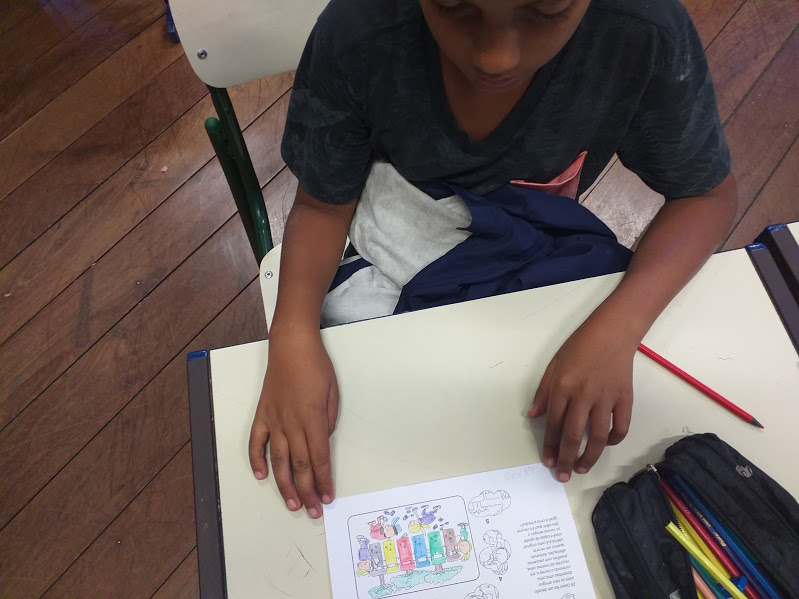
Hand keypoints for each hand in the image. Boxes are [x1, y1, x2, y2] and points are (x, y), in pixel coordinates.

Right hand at [248, 329, 338, 517]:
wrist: (291, 345)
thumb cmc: (316, 366)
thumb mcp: (333, 393)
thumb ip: (328, 421)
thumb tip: (322, 441)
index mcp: (313, 418)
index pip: (319, 458)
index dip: (323, 481)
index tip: (328, 497)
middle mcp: (291, 423)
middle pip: (300, 465)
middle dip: (308, 491)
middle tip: (314, 510)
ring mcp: (274, 420)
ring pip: (279, 460)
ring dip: (285, 485)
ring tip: (293, 504)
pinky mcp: (262, 414)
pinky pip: (256, 442)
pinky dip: (257, 460)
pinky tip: (261, 476)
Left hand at [528, 316, 636, 481]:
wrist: (613, 332)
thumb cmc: (580, 346)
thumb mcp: (553, 365)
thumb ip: (543, 392)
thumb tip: (533, 416)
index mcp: (563, 386)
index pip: (554, 424)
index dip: (550, 446)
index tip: (548, 462)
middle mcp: (583, 395)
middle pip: (573, 435)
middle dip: (566, 459)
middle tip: (563, 476)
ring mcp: (606, 398)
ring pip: (598, 437)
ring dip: (589, 457)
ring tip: (581, 468)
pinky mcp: (625, 398)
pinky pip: (621, 426)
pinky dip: (614, 440)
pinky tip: (605, 445)